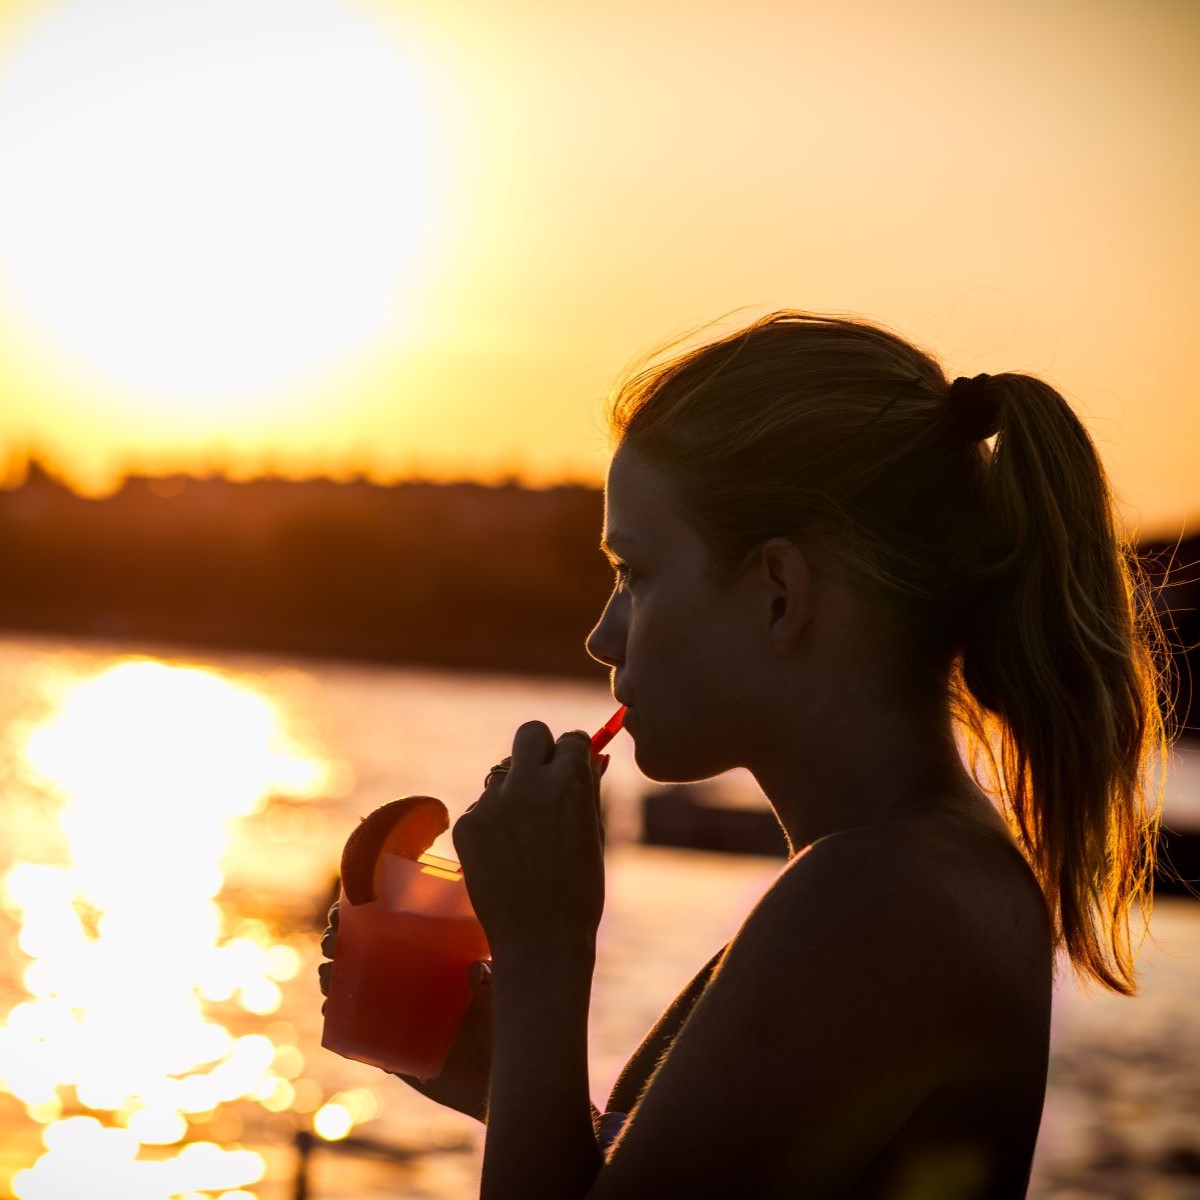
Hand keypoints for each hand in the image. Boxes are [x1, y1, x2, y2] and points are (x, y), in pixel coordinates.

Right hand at [318, 902, 494, 1122]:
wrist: (495, 1080)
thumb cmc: (502, 1026)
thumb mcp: (499, 996)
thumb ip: (491, 982)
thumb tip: (476, 971)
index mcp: (428, 954)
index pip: (390, 923)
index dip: (362, 912)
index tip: (345, 907)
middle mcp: (407, 978)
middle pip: (360, 950)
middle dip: (337, 941)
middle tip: (334, 942)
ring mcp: (394, 1012)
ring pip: (350, 988)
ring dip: (330, 976)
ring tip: (329, 974)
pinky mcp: (387, 1046)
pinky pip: (353, 1032)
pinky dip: (337, 1021)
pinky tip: (329, 1012)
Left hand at [452, 722, 606, 964]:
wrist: (540, 941)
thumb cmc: (579, 891)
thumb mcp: (594, 835)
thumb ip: (588, 791)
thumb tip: (590, 757)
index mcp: (569, 781)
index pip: (571, 739)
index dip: (574, 754)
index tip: (573, 766)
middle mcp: (528, 783)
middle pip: (529, 734)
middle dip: (539, 748)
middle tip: (542, 776)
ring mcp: (493, 802)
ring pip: (502, 775)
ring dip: (514, 792)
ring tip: (526, 837)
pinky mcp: (467, 825)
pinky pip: (481, 808)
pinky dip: (492, 824)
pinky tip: (505, 856)